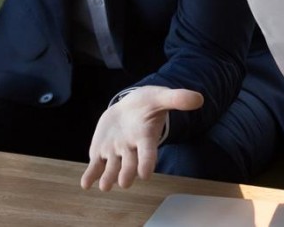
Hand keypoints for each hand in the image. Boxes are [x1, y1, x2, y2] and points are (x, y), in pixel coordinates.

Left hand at [80, 86, 203, 191]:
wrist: (130, 107)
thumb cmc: (148, 104)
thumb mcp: (160, 97)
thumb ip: (177, 99)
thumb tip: (198, 98)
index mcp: (145, 138)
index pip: (148, 153)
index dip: (147, 162)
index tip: (145, 174)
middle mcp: (131, 149)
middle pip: (129, 163)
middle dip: (127, 173)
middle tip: (124, 183)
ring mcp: (115, 152)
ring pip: (112, 168)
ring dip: (108, 177)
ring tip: (105, 186)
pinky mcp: (101, 151)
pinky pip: (96, 166)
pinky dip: (91, 175)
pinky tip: (85, 184)